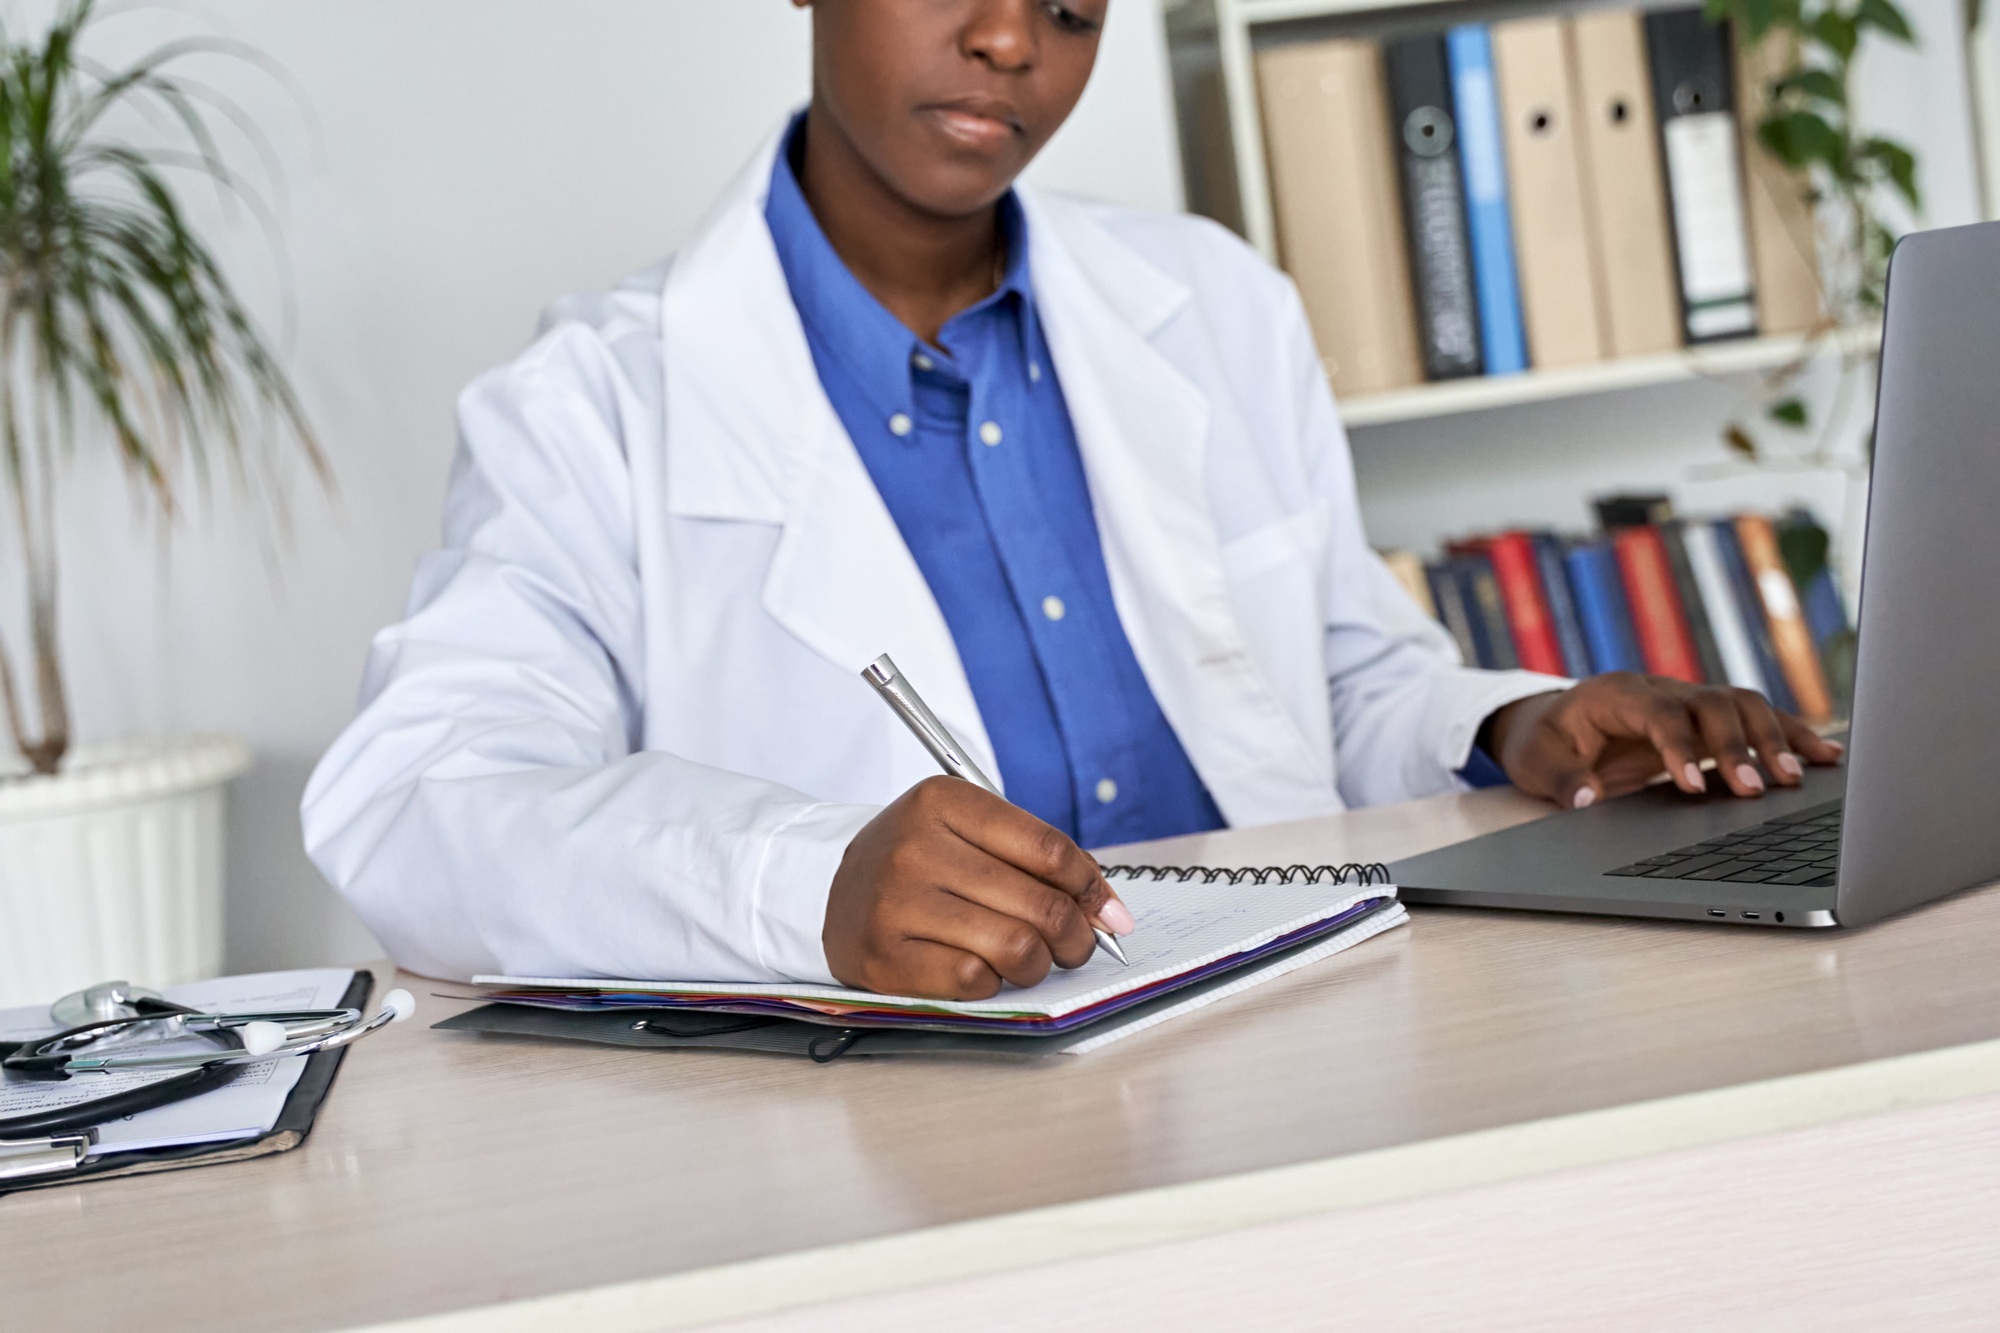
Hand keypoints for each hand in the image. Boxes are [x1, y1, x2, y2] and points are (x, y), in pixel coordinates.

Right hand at [824, 776, 1135, 999]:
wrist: (826, 891)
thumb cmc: (918, 863)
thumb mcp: (967, 832)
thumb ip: (1037, 860)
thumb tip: (1110, 913)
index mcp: (943, 801)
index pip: (1049, 849)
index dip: (1092, 887)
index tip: (1108, 912)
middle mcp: (916, 847)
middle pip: (1040, 903)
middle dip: (1076, 935)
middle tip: (1076, 945)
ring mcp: (896, 902)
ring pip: (1015, 947)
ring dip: (1037, 963)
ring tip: (1028, 958)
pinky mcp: (883, 957)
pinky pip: (973, 981)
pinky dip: (992, 983)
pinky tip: (980, 969)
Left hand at [1486, 673, 1845, 810]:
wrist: (1551, 722)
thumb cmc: (1544, 742)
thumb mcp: (1534, 762)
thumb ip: (1560, 780)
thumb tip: (1585, 799)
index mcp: (1616, 694)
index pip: (1659, 713)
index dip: (1680, 746)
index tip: (1693, 786)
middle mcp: (1659, 688)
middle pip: (1712, 703)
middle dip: (1738, 745)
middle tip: (1757, 791)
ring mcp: (1687, 699)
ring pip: (1743, 705)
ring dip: (1775, 738)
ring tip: (1799, 777)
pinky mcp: (1707, 719)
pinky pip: (1755, 720)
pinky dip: (1790, 735)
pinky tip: (1825, 757)